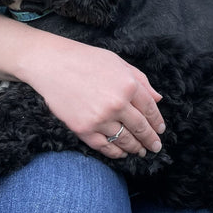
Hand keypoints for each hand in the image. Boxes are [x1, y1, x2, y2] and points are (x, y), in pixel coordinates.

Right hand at [20, 37, 165, 158]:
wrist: (52, 65)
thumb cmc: (86, 59)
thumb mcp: (118, 63)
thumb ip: (141, 81)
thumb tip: (158, 98)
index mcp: (129, 85)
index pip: (150, 109)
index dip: (157, 122)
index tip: (160, 130)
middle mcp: (117, 104)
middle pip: (141, 128)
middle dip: (151, 140)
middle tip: (156, 147)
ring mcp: (100, 118)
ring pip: (125, 140)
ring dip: (136, 148)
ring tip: (141, 151)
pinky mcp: (84, 129)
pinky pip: (105, 147)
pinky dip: (116, 153)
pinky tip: (121, 153)